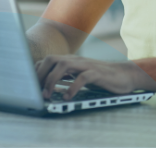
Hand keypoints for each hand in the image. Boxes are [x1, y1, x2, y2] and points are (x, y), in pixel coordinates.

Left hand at [35, 55, 151, 99]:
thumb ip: (67, 77)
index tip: (29, 85)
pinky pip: (82, 77)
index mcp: (71, 61)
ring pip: (64, 65)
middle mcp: (76, 60)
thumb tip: (48, 87)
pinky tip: (68, 97)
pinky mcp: (98, 73)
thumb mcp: (81, 75)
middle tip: (36, 91)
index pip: (47, 60)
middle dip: (40, 74)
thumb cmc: (102, 77)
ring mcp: (87, 65)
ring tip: (47, 95)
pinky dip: (72, 87)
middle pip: (52, 59)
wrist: (126, 74)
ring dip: (52, 80)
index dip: (36, 71)